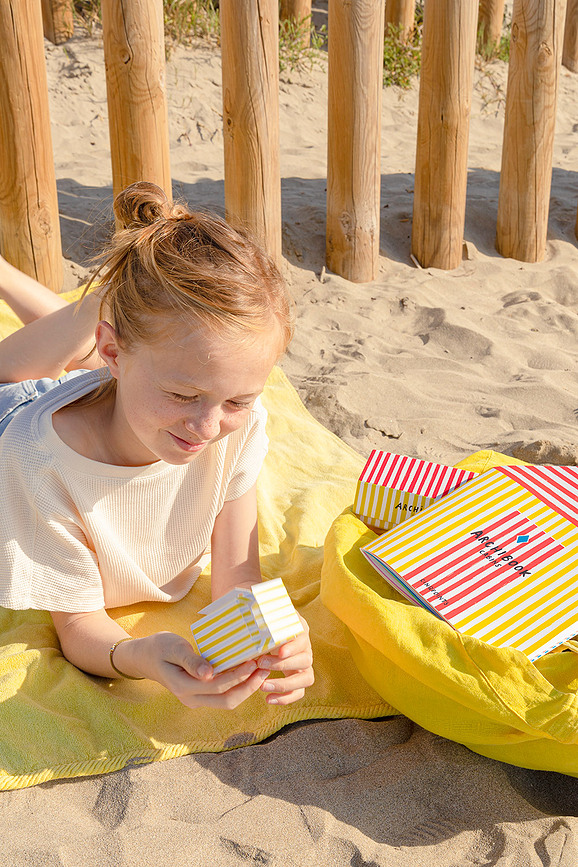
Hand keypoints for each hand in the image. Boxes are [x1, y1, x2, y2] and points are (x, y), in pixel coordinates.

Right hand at [116, 631, 269, 709]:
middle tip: (265, 669)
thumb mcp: (173, 647)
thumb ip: (191, 660)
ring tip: (262, 671)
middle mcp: (191, 699)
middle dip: (248, 687)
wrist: (146, 657)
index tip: (253, 662)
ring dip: (246, 688)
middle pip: (227, 701)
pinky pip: (223, 695)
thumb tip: (208, 674)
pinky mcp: (201, 695)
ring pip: (227, 701)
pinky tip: (250, 673)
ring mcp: (196, 700)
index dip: (238, 676)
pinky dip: (238, 686)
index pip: (217, 687)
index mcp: (183, 687)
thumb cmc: (160, 647)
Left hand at [255, 615, 313, 704]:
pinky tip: (268, 699)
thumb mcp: (262, 611)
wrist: (260, 630)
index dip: (293, 646)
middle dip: (283, 665)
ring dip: (285, 684)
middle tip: (262, 664)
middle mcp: (305, 647)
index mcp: (299, 629)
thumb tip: (250, 596)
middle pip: (305, 659)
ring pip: (307, 678)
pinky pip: (299, 692)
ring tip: (263, 686)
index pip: (303, 637)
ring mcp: (304, 665)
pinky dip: (286, 698)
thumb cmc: (261, 620)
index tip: (279, 651)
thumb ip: (259, 606)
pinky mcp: (298, 679)